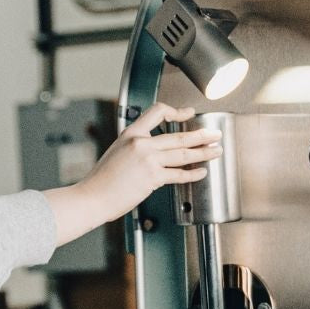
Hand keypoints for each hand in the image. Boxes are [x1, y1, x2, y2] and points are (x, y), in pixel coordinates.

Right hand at [43, 103, 222, 246]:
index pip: (157, 111)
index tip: (189, 114)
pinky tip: (202, 172)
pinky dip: (193, 173)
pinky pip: (179, 174)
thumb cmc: (102, 180)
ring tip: (216, 151)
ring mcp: (148, 159)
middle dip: (202, 135)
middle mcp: (141, 143)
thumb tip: (152, 150)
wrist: (93, 196)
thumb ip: (135, 147)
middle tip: (215, 134)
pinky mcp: (152, 177)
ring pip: (183, 153)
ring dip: (204, 152)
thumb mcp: (117, 152)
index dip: (177, 112)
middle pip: (179, 135)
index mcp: (131, 133)